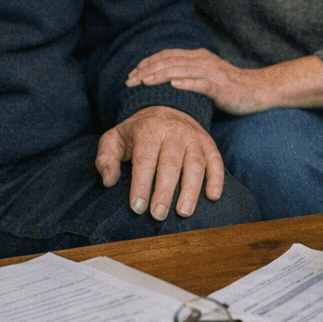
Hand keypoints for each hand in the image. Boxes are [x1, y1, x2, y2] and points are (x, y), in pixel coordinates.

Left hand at [95, 106, 224, 220]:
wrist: (164, 106)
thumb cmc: (137, 132)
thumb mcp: (114, 138)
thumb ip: (106, 158)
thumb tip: (108, 181)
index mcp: (149, 130)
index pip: (145, 160)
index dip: (141, 184)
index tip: (137, 207)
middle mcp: (174, 132)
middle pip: (171, 164)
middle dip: (164, 192)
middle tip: (158, 215)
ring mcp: (194, 137)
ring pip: (196, 164)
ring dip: (191, 190)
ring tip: (183, 212)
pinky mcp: (208, 143)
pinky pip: (215, 160)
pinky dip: (216, 179)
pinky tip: (212, 196)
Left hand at [125, 48, 274, 115]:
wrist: (259, 90)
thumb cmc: (231, 87)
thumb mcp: (206, 76)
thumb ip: (188, 74)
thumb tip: (165, 81)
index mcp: (197, 57)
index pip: (166, 56)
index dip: (147, 63)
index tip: (131, 74)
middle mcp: (202, 60)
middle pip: (169, 61)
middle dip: (147, 70)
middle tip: (129, 81)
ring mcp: (212, 73)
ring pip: (181, 70)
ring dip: (160, 75)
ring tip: (144, 82)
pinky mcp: (220, 87)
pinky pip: (201, 83)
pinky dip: (186, 83)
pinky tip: (173, 85)